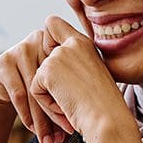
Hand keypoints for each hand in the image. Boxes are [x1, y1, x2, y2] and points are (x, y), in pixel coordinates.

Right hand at [0, 29, 72, 142]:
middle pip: (51, 83)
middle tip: (64, 137)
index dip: (72, 99)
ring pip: (35, 90)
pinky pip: (19, 93)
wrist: (4, 81)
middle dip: (58, 114)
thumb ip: (70, 90)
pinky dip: (27, 114)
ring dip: (42, 120)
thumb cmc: (38, 83)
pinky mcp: (3, 63)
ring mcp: (19, 50)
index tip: (75, 124)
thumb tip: (90, 122)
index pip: (67, 73)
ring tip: (48, 140)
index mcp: (58, 42)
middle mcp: (39, 42)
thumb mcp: (55, 81)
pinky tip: (32, 129)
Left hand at [29, 16, 135, 137]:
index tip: (59, 66)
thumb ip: (72, 64)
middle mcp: (72, 43)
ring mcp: (59, 55)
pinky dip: (47, 104)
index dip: (46, 42)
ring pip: (38, 77)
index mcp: (84, 43)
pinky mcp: (48, 70)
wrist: (108, 119)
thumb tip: (48, 67)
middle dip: (47, 79)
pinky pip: (35, 90)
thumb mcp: (91, 76)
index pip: (52, 24)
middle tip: (70, 96)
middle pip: (39, 51)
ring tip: (72, 105)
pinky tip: (66, 107)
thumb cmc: (103, 106)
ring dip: (50, 96)